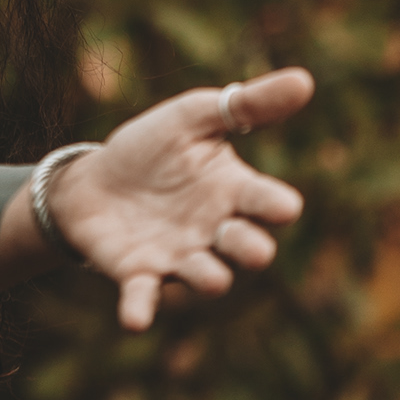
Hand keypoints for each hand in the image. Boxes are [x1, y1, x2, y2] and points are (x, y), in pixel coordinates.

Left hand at [50, 68, 312, 330]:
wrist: (94, 179)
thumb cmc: (154, 148)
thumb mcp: (194, 116)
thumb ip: (247, 104)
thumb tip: (305, 79)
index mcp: (234, 192)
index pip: (267, 202)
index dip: (277, 206)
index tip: (284, 206)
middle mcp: (215, 232)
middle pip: (247, 248)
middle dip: (251, 250)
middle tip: (250, 248)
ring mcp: (179, 257)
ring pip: (206, 278)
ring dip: (208, 278)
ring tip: (210, 277)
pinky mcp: (139, 274)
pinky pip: (145, 298)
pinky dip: (141, 309)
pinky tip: (134, 320)